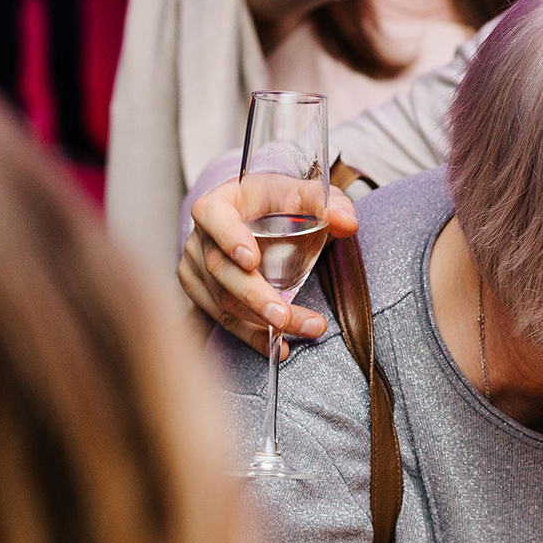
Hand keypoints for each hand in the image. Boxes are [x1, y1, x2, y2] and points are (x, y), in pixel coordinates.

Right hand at [178, 176, 359, 354]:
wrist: (260, 218)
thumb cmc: (279, 203)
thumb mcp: (306, 195)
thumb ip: (328, 204)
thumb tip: (347, 223)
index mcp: (220, 203)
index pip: (214, 216)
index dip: (230, 237)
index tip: (252, 260)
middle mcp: (200, 235)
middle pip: (220, 269)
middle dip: (254, 297)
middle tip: (283, 316)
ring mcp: (195, 266)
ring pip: (222, 300)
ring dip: (261, 321)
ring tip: (306, 327)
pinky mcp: (200, 292)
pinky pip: (222, 319)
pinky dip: (251, 336)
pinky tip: (278, 346)